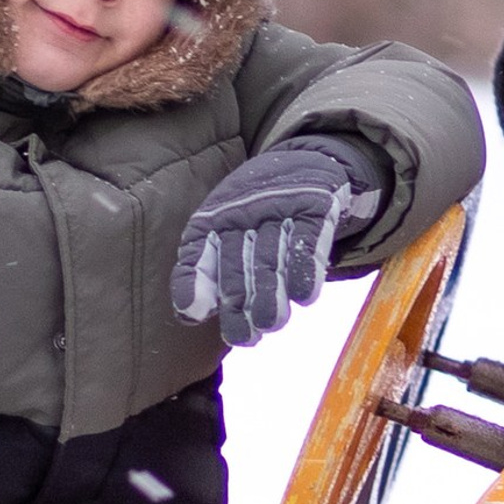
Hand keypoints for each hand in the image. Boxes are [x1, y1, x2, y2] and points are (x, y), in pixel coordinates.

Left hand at [172, 135, 384, 348]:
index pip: (197, 253)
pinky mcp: (313, 209)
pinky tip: (305, 297)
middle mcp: (241, 213)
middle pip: (237, 264)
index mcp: (212, 221)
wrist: (302, 166)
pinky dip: (306, 270)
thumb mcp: (223, 235)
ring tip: (272, 323)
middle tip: (246, 337)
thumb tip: (190, 314)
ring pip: (271, 257)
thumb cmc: (254, 217)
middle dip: (239, 302)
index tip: (195, 311)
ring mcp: (279, 209)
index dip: (194, 282)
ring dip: (271, 292)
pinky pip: (308, 242)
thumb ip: (206, 274)